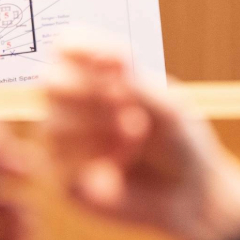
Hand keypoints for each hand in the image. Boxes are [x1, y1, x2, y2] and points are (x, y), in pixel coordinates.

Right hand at [43, 42, 239, 239]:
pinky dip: (94, 160)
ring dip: (99, 127)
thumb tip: (109, 62)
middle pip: (50, 80)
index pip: (66, 45)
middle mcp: (72, 104)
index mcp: (96, 75)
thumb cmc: (178, 142)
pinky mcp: (64, 178)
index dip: (83, 47)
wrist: (189, 194)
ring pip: (54, 123)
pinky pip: (61, 163)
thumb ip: (136, 85)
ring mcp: (63, 141)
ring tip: (135, 136)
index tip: (120, 60)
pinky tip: (119, 164)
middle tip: (126, 103)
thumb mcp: (168, 108)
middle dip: (91, 91)